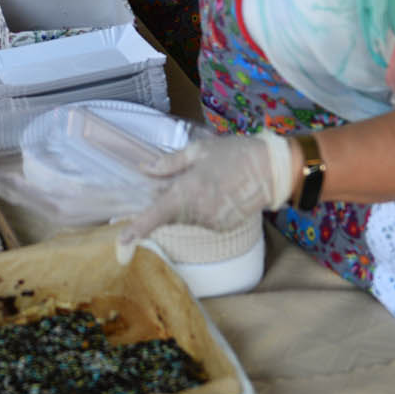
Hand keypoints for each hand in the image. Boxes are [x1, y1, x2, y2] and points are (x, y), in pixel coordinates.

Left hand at [120, 132, 293, 244]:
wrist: (273, 170)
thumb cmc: (236, 154)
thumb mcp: (199, 150)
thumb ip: (169, 163)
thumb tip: (145, 169)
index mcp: (188, 190)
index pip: (156, 215)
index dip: (136, 230)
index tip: (121, 242)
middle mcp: (198, 211)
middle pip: (168, 214)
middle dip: (166, 200)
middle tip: (186, 178)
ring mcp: (211, 222)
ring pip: (185, 216)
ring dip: (186, 202)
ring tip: (208, 180)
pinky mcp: (222, 226)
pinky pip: (201, 219)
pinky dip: (202, 208)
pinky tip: (218, 191)